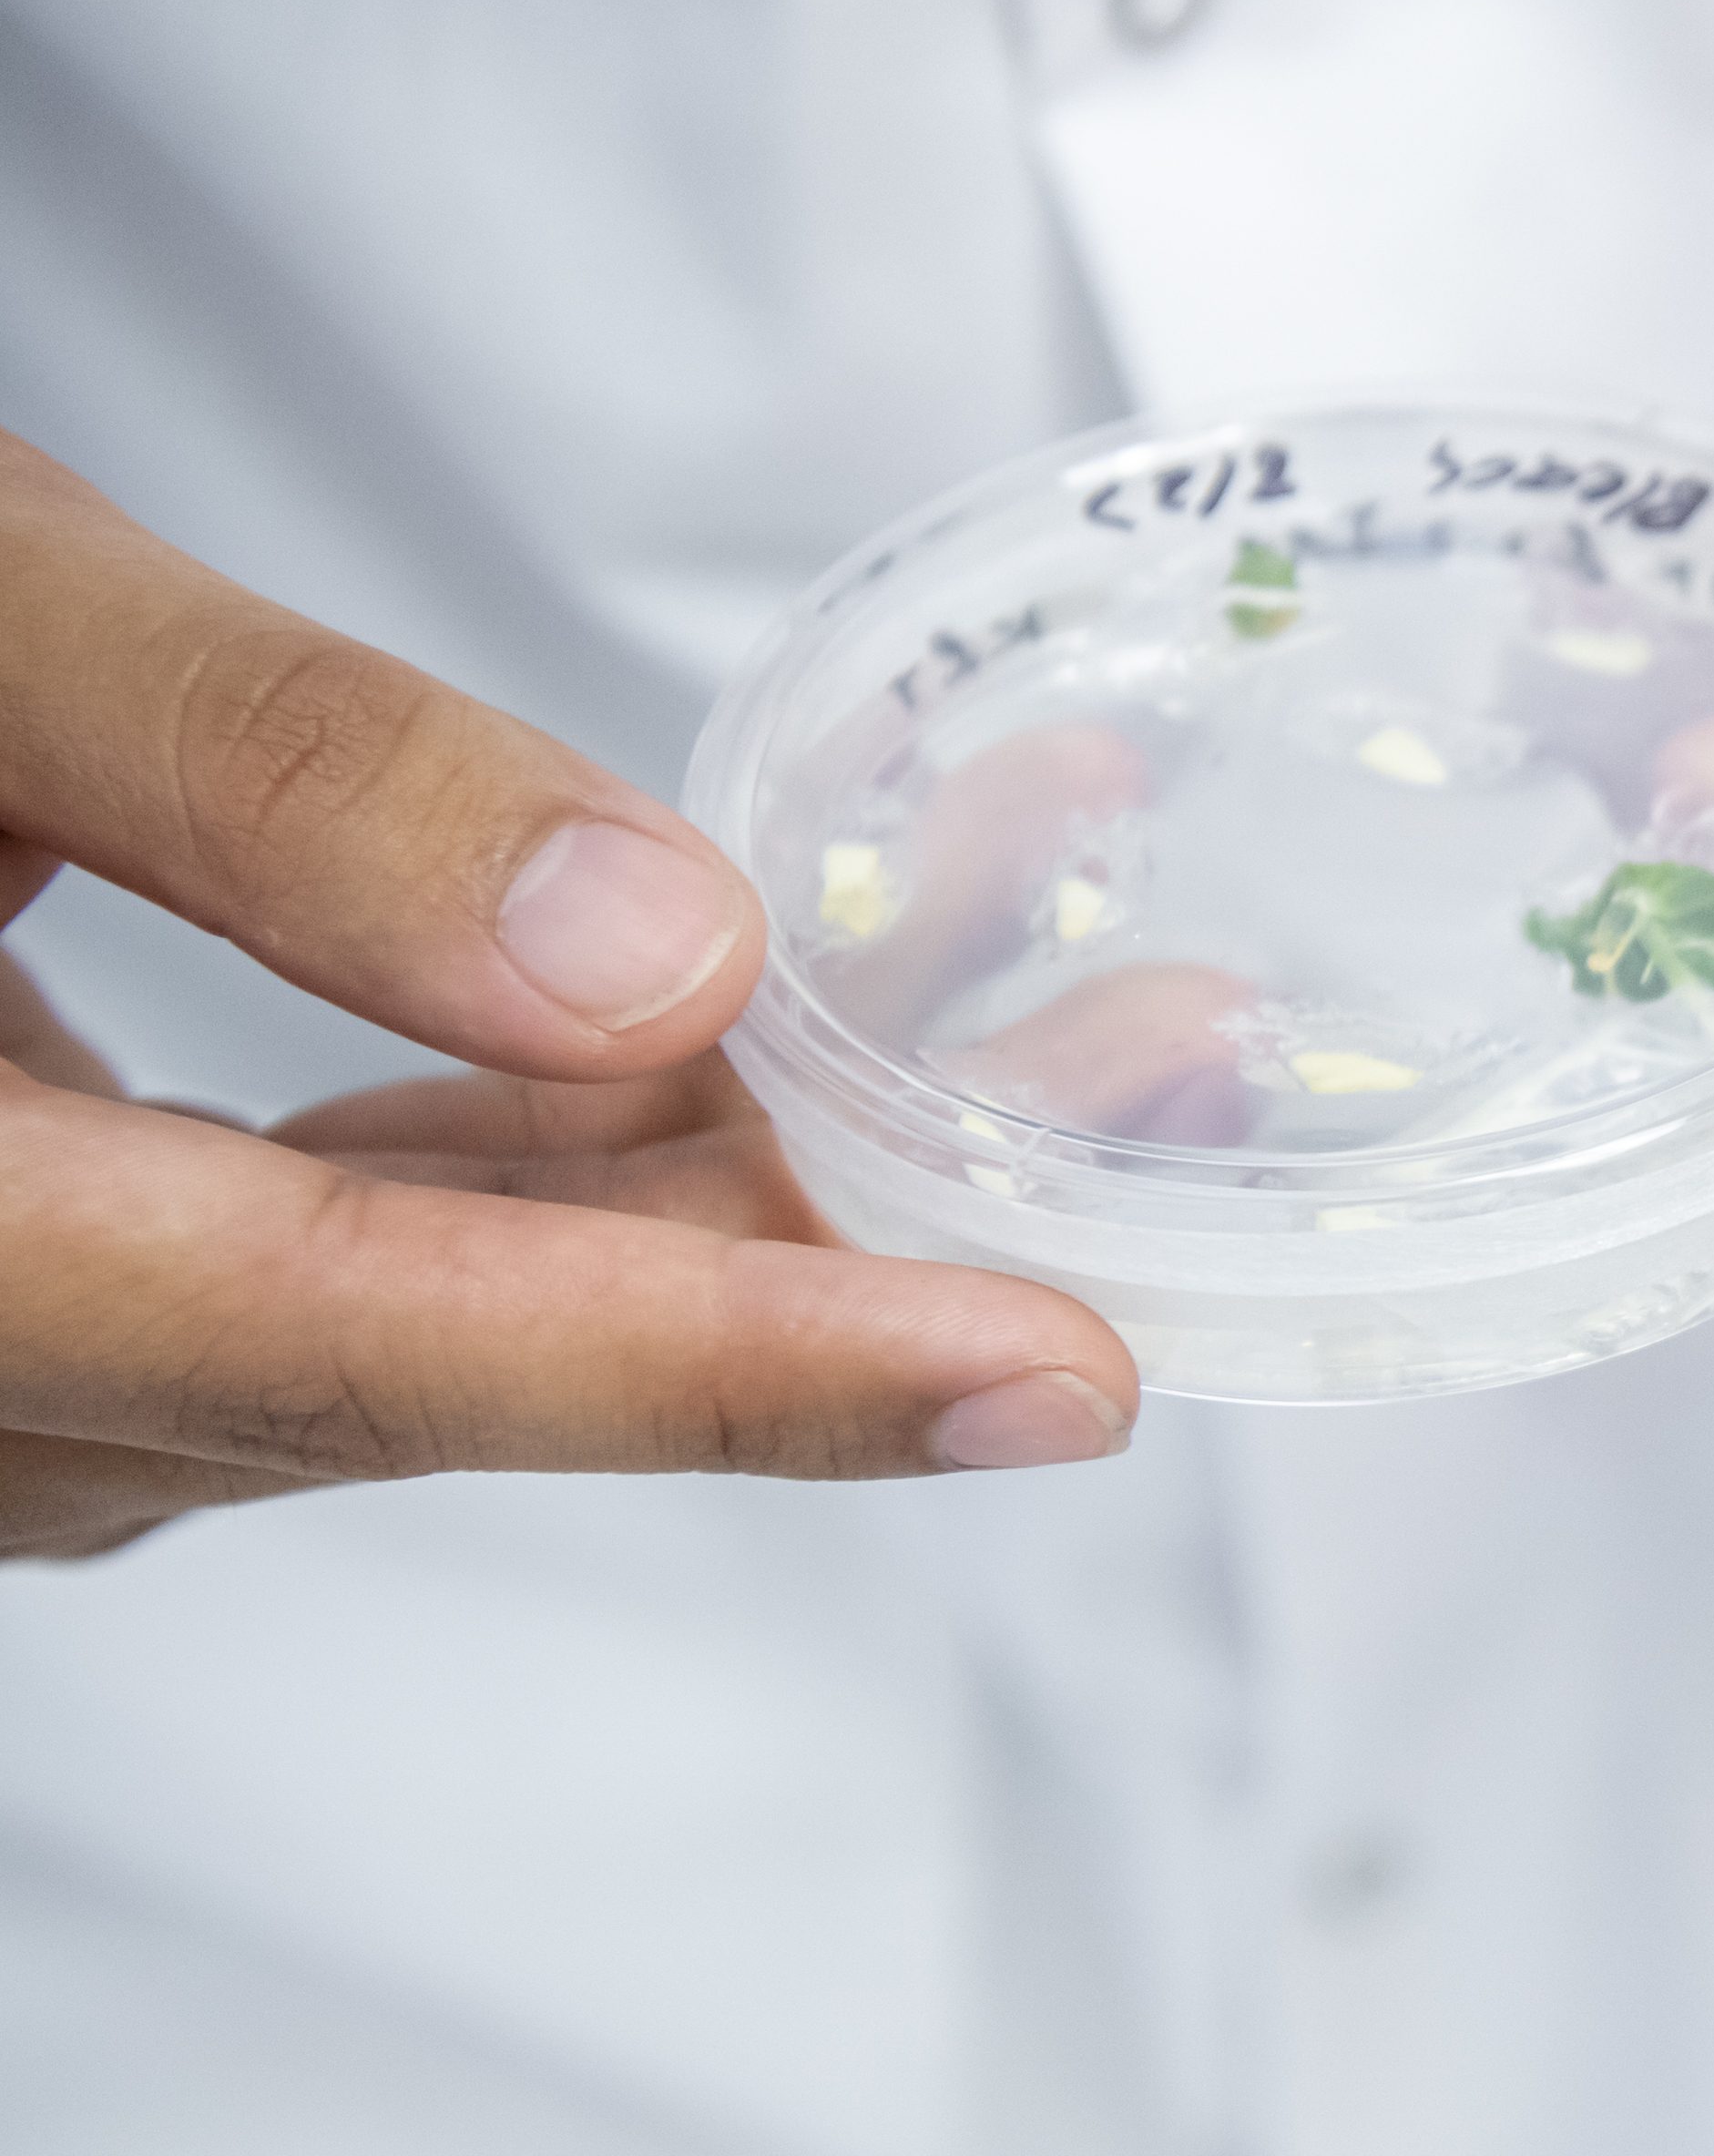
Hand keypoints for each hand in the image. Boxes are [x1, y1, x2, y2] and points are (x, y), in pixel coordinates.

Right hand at [0, 433, 1138, 1561]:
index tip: (1055, 1376)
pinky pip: (354, 1237)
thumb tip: (660, 959)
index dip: (730, 1370)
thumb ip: (263, 780)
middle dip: (832, 1244)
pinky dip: (580, 1145)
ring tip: (1056, 1023)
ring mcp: (2, 1357)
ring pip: (428, 1296)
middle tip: (1157, 1098)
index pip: (355, 1338)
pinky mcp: (51, 1279)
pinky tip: (770, 1023)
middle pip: (446, 1344)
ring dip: (739, 1175)